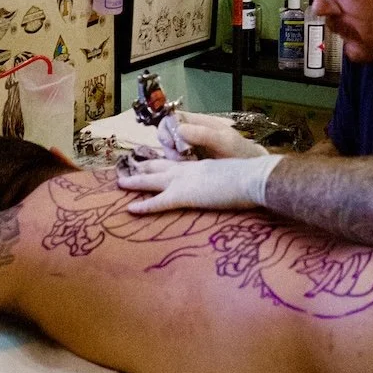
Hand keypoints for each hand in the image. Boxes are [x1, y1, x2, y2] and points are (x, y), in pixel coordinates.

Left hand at [117, 154, 280, 214]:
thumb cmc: (250, 178)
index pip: (178, 164)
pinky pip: (158, 202)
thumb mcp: (234, 177)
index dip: (165, 164)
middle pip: (161, 167)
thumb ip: (226, 181)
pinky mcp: (184, 195)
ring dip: (135, 181)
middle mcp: (189, 169)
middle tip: (130, 167)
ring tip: (120, 183)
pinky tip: (130, 208)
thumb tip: (230, 187)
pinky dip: (143, 205)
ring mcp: (184, 181)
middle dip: (144, 167)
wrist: (252, 177)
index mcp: (202, 165)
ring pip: (152, 180)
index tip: (154, 163)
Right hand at [157, 111, 268, 160]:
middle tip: (178, 157)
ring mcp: (190, 147)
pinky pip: (176, 162)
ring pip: (170, 149)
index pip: (172, 118)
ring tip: (185, 164)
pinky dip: (177, 166)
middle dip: (168, 145)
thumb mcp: (225, 142)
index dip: (166, 128)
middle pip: (167, 134)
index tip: (170, 142)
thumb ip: (204, 134)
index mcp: (198, 122)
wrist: (250, 172)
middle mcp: (191, 132)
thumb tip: (179, 130)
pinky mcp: (190, 162)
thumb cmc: (239, 152)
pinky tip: (187, 171)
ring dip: (172, 157)